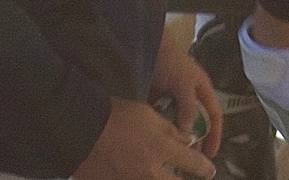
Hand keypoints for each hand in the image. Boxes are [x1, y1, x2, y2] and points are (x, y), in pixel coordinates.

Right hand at [72, 98, 217, 179]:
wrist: (79, 127)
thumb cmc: (115, 115)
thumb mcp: (148, 114)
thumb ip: (169, 131)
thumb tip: (185, 142)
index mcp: (159, 149)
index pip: (192, 163)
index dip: (204, 168)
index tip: (209, 171)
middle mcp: (148, 170)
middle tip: (189, 179)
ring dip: (162, 178)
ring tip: (160, 174)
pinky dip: (136, 177)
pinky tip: (136, 172)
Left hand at [152, 20, 221, 155]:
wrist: (147, 45)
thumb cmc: (171, 60)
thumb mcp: (184, 84)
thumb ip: (188, 108)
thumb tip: (190, 133)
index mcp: (202, 89)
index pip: (214, 116)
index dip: (215, 134)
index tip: (211, 152)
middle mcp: (189, 94)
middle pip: (196, 121)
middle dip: (194, 138)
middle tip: (189, 155)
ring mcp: (173, 96)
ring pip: (177, 120)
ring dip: (175, 133)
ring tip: (172, 148)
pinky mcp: (158, 97)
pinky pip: (161, 115)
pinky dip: (159, 124)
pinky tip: (156, 134)